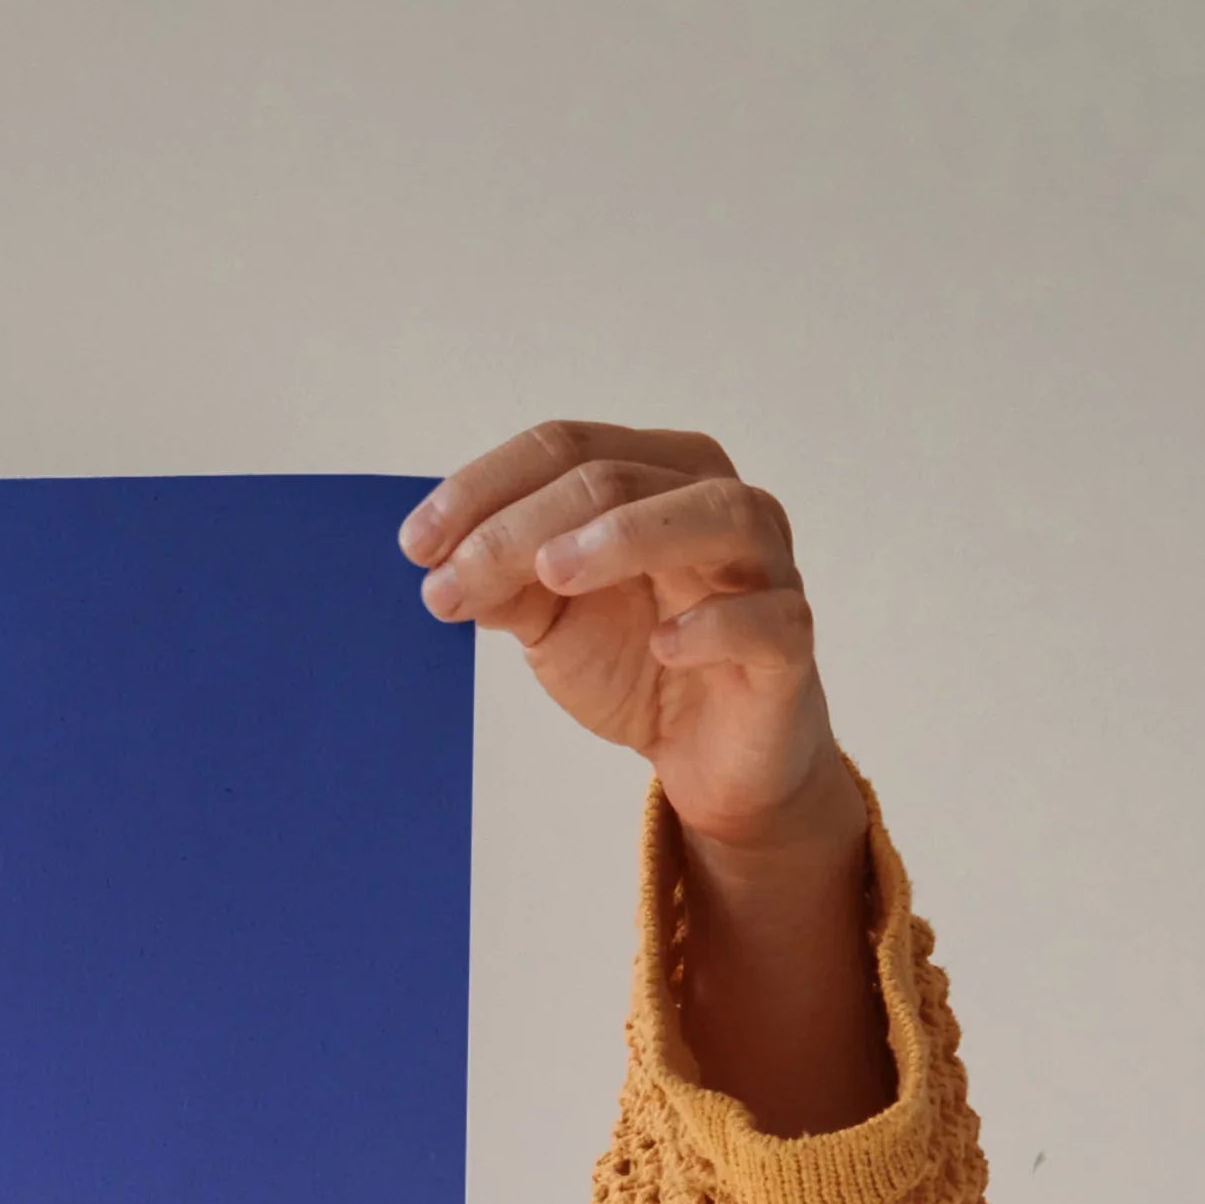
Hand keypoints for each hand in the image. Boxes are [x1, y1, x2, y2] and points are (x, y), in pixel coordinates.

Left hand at [406, 421, 889, 1129]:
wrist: (707, 754)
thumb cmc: (638, 661)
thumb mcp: (552, 620)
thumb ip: (505, 583)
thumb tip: (443, 564)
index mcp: (656, 476)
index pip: (567, 448)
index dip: (486, 487)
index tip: (416, 545)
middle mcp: (716, 502)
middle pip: (618, 478)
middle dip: (523, 526)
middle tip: (454, 580)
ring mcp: (764, 568)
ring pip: (713, 515)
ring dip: (627, 536)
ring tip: (552, 573)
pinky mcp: (788, 643)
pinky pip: (767, 618)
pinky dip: (715, 624)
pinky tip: (664, 644)